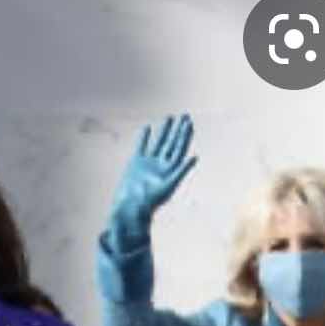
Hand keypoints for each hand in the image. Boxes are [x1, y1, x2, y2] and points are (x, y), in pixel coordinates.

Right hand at [109, 114, 197, 241]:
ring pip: (159, 144)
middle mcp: (161, 167)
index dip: (185, 136)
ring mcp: (148, 164)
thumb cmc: (149, 203)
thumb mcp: (169, 185)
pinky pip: (141, 147)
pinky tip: (147, 127)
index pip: (180, 150)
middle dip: (179, 130)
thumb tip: (195, 157)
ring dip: (165, 131)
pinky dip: (144, 138)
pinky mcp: (135, 164)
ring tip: (170, 118)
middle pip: (172, 144)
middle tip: (185, 116)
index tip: (189, 123)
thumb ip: (182, 170)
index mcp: (170, 171)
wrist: (130, 209)